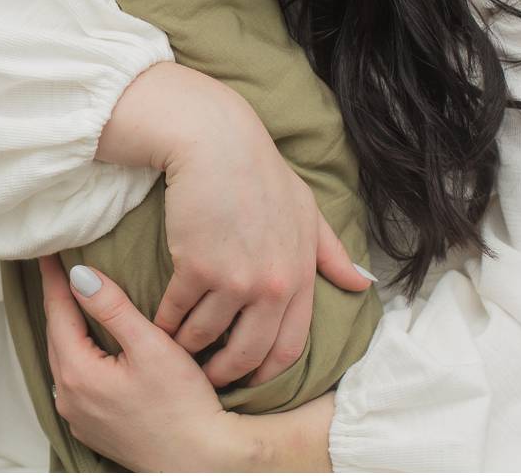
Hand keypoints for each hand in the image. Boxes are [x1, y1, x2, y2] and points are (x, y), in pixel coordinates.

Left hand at [39, 255, 248, 470]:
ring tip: (73, 302)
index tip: (47, 253)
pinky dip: (79, 358)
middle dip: (60, 303)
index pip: (57, 312)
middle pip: (58, 337)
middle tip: (59, 270)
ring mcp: (78, 418)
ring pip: (65, 360)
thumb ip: (112, 307)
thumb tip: (79, 275)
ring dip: (68, 331)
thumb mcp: (151, 345)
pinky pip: (75, 383)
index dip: (54, 280)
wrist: (202, 462)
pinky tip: (91, 347)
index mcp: (78, 373)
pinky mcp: (92, 429)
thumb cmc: (184, 406)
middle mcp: (68, 398)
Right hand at [99, 64, 374, 387]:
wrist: (216, 143)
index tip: (248, 377)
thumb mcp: (306, 210)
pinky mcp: (195, 268)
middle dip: (225, 372)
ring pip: (205, 335)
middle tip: (207, 376)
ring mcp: (234, 280)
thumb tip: (362, 284)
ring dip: (188, 346)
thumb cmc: (260, 171)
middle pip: (247, 353)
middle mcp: (272, 287)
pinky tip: (158, 322)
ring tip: (177, 346)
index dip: (266, 371)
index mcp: (301, 276)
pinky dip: (164, 322)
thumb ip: (331, 252)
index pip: (289, 347)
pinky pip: (176, 312)